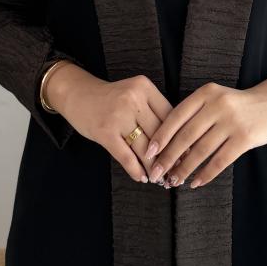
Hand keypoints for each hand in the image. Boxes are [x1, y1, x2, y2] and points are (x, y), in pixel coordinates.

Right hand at [46, 64, 176, 186]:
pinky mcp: (105, 132)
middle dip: (169, 156)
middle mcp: (133, 98)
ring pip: (145, 148)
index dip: (180, 137)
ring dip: (154, 167)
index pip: (170, 115)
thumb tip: (177, 141)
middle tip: (177, 171)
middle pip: (159, 134)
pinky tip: (142, 177)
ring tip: (161, 178)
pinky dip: (136, 170)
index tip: (188, 154)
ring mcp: (118, 115)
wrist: (78, 94)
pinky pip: (126, 156)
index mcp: (144, 87)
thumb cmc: (111, 98)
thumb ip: (153, 111)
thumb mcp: (135, 94)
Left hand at [143, 73, 266, 188]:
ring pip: (201, 150)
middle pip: (186, 135)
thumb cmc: (237, 104)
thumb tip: (167, 143)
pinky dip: (206, 174)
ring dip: (185, 168)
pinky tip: (196, 182)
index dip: (161, 136)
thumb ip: (195, 113)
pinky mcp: (245, 138)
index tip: (149, 153)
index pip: (176, 116)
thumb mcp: (215, 99)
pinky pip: (220, 160)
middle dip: (168, 157)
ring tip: (174, 181)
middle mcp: (217, 105)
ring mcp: (232, 121)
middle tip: (156, 173)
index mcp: (205, 93)